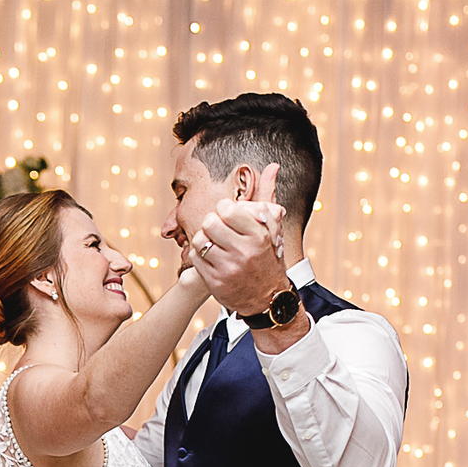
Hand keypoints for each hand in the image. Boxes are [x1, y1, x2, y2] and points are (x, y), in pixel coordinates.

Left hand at [188, 162, 290, 315]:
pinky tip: (210, 257)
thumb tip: (272, 166)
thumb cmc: (268, 258)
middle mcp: (243, 252)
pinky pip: (194, 257)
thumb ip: (267, 197)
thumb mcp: (273, 229)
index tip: (228, 215)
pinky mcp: (215, 282)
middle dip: (211, 222)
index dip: (224, 209)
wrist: (268, 300)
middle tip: (217, 228)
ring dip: (203, 238)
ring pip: (199, 240)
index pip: (228, 209)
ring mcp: (228, 268)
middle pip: (209, 222)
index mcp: (258, 236)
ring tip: (213, 242)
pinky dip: (198, 254)